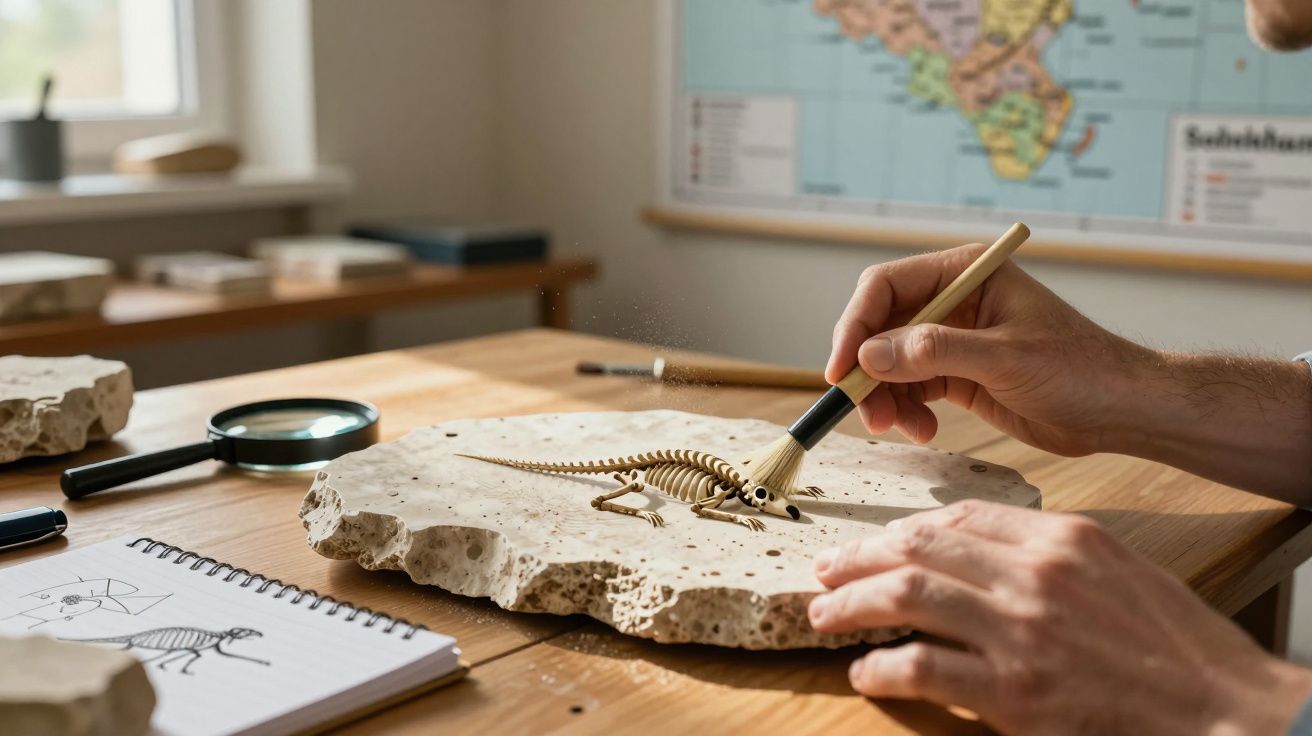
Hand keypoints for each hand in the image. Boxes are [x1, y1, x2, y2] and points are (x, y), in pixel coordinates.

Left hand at [808, 501, 1311, 735]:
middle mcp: (1034, 576)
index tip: (874, 543)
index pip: (957, 518)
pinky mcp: (1014, 694)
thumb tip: (976, 550)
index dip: (902, 530)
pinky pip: (923, 669)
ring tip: (824, 615)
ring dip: (852, 606)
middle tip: (826, 572)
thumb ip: (1046, 551)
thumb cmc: (1175, 644)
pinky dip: (882, 669)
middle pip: (919, 549)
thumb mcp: (1116, 567)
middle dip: (860, 558)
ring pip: (907, 599)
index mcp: (1061, 538)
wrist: (1223, 709)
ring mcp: (1020, 633)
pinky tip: (866, 673)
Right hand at [826, 245, 1311, 501]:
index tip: (841, 369)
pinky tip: (922, 430)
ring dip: (884, 397)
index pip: (887, 286)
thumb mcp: (1005, 358)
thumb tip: (869, 356)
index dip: (856, 325)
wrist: (1121, 411)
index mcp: (966, 274)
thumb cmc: (1080, 370)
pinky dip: (906, 411)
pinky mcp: (956, 374)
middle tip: (866, 412)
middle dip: (867, 370)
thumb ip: (934, 353)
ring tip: (902, 428)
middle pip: (879, 327)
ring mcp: (952, 338)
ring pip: (888, 363)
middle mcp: (952, 301)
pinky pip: (909, 388)